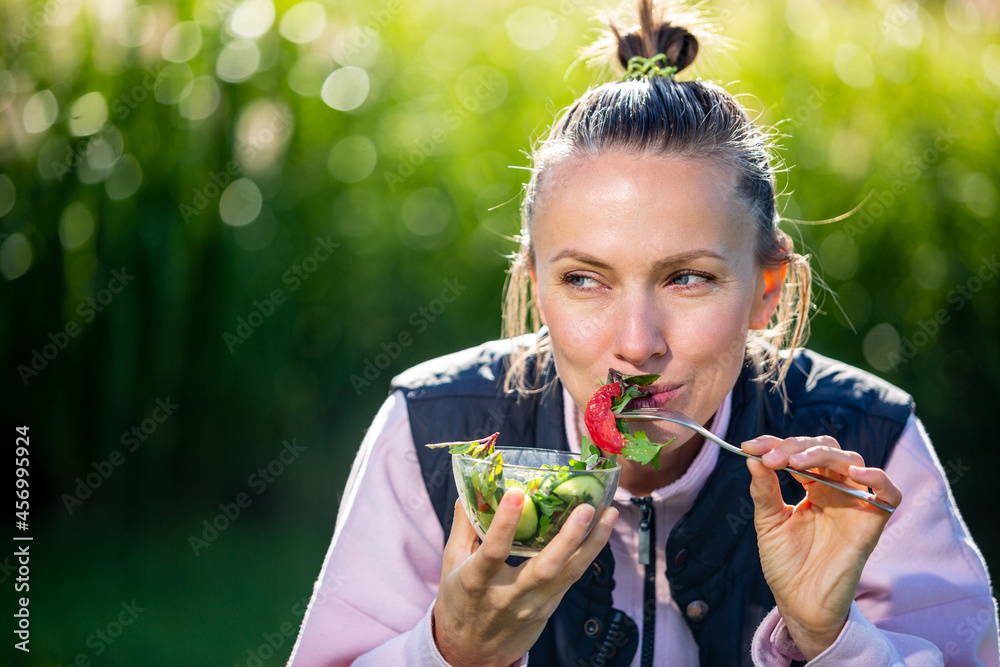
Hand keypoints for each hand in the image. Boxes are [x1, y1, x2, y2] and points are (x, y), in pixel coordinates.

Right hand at [432, 488, 618, 666]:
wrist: (471, 653)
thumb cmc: (460, 602)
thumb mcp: (452, 565)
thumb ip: (463, 528)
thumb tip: (467, 491)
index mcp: (477, 581)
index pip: (492, 551)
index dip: (504, 523)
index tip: (516, 493)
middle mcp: (508, 595)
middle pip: (544, 568)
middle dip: (568, 538)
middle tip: (585, 508)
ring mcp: (532, 605)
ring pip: (568, 575)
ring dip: (592, 544)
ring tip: (609, 514)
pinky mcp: (548, 608)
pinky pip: (572, 579)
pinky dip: (588, 554)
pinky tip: (601, 532)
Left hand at [741, 435, 901, 659]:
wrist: (800, 603)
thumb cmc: (785, 564)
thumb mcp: (769, 523)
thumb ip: (764, 490)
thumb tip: (753, 457)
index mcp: (812, 488)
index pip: (800, 452)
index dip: (776, 443)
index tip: (750, 446)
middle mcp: (835, 491)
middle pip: (826, 450)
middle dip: (796, 446)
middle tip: (771, 457)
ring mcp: (854, 504)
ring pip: (851, 462)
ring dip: (822, 455)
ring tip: (794, 462)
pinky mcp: (871, 523)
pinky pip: (889, 494)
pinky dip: (878, 478)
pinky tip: (855, 473)